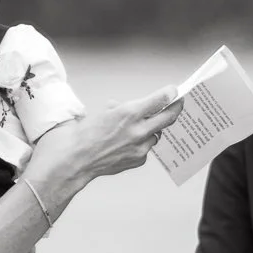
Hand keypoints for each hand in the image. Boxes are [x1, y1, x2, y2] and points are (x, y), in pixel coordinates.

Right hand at [26, 87, 183, 192]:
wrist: (73, 161)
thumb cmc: (82, 137)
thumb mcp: (104, 112)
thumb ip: (123, 109)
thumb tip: (133, 107)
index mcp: (128, 113)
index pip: (160, 100)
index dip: (170, 93)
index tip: (174, 90)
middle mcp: (138, 131)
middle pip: (168, 117)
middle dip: (175, 108)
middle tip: (178, 104)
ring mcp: (139, 148)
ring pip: (156, 134)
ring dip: (151, 130)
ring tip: (135, 129)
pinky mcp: (138, 161)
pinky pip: (146, 149)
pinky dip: (140, 145)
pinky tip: (126, 145)